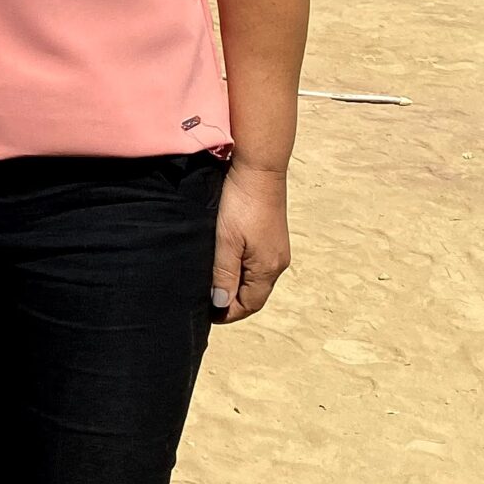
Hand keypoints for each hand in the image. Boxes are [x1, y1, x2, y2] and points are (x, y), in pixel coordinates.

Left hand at [211, 161, 289, 323]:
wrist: (259, 169)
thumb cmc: (241, 204)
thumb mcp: (226, 242)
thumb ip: (224, 274)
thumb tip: (221, 304)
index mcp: (268, 269)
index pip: (249, 305)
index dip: (228, 313)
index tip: (206, 314)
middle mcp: (277, 263)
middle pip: (254, 294)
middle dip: (232, 302)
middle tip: (205, 301)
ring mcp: (277, 249)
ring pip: (256, 279)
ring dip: (237, 285)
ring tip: (212, 284)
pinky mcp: (273, 236)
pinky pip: (258, 264)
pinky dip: (242, 270)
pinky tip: (226, 263)